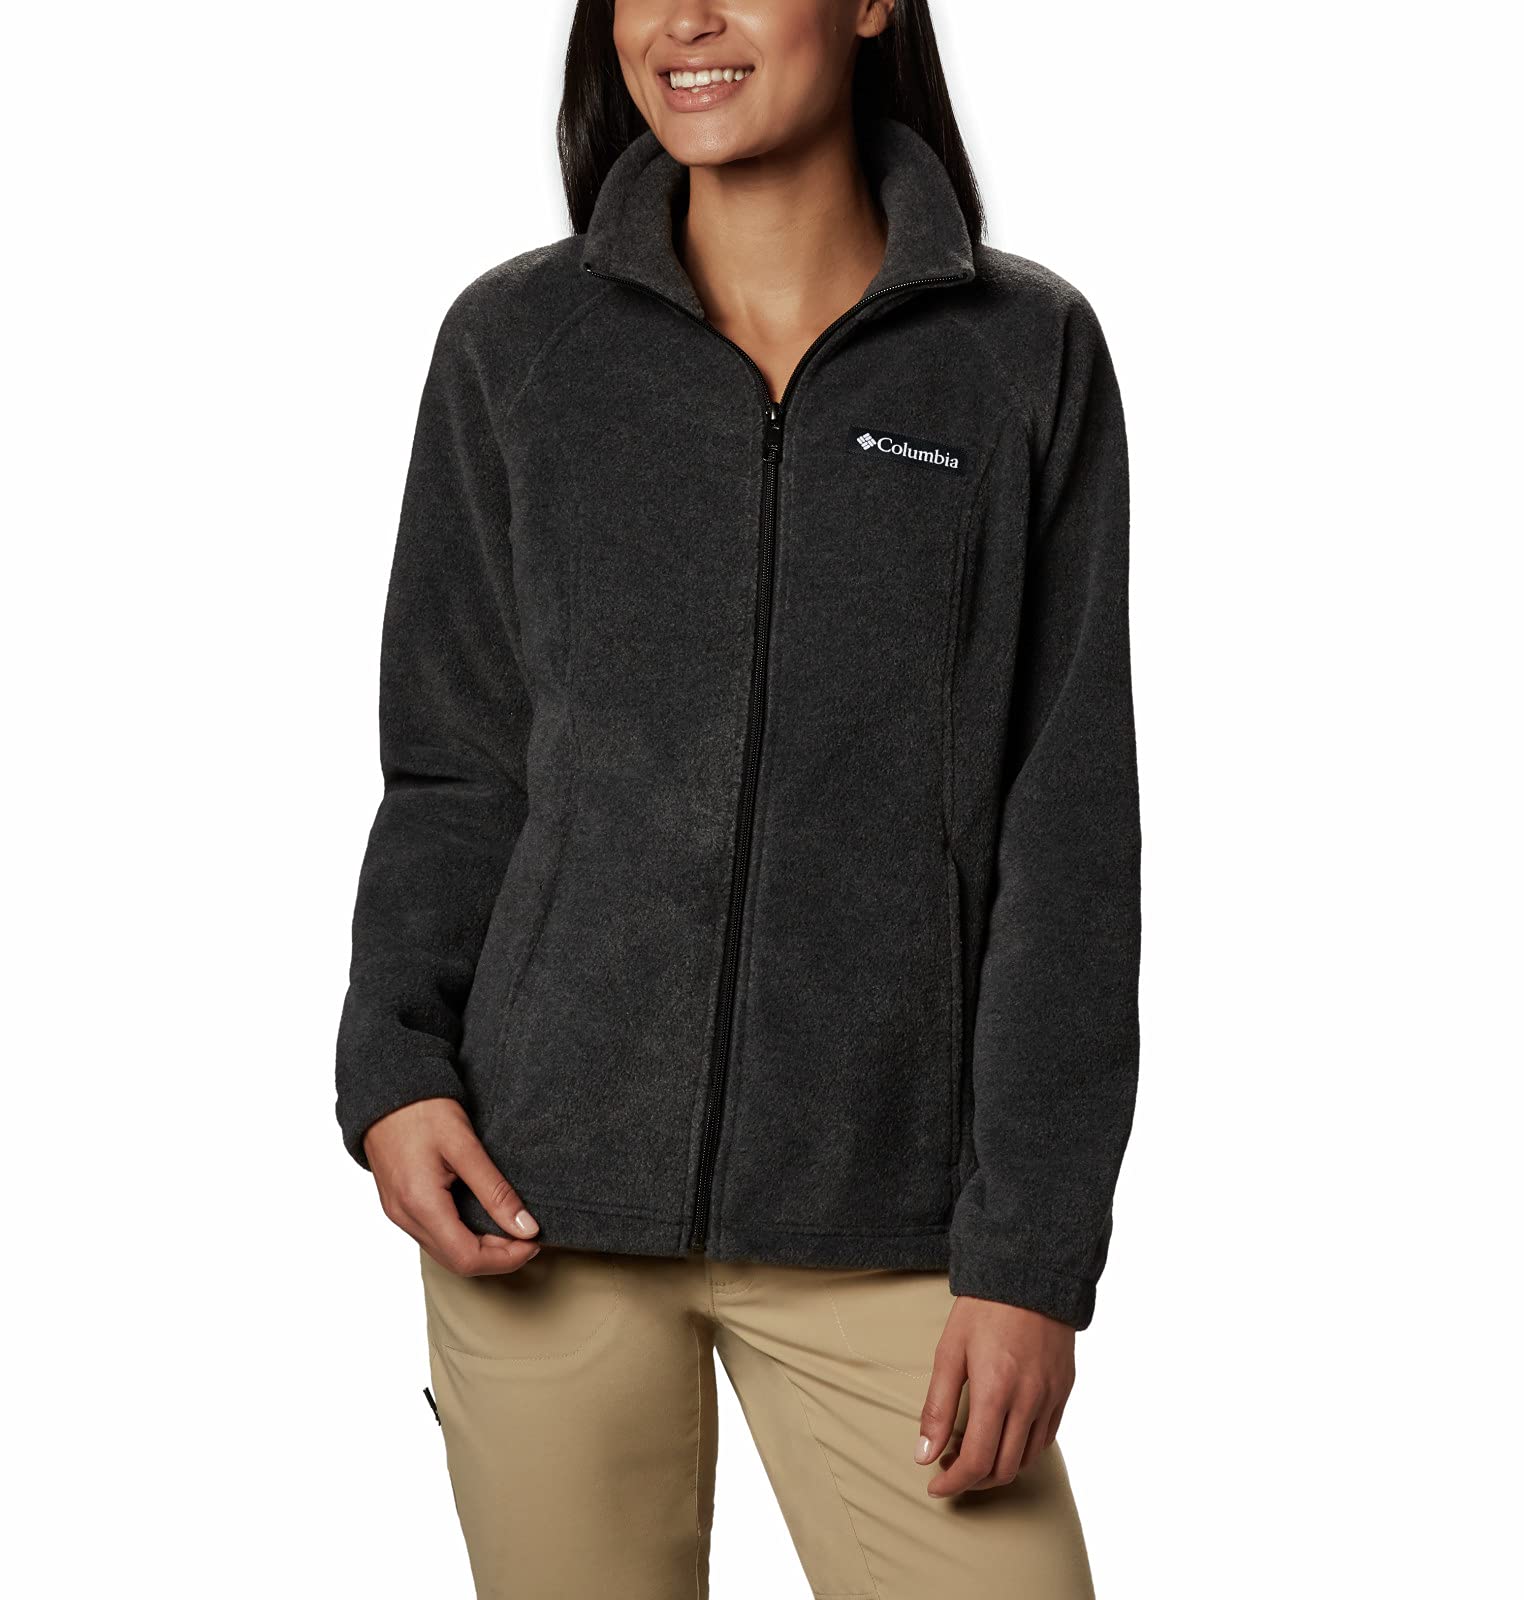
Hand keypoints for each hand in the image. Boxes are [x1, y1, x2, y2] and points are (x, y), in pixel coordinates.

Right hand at [363, 1097, 541, 1276]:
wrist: (385, 1090)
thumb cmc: (423, 1110)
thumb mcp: (465, 1146)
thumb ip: (495, 1190)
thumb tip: (526, 1227)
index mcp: (420, 1204)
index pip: (467, 1258)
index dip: (506, 1258)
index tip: (533, 1241)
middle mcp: (404, 1217)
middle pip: (456, 1261)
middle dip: (496, 1256)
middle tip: (527, 1235)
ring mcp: (398, 1214)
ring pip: (444, 1252)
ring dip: (480, 1248)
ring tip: (510, 1227)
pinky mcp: (398, 1205)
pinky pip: (433, 1236)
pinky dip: (461, 1235)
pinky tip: (482, 1217)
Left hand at [915, 1296, 1074, 1495]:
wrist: (1029, 1274)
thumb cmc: (983, 1310)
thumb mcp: (949, 1352)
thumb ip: (937, 1408)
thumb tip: (925, 1455)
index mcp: (995, 1391)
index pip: (977, 1461)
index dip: (954, 1483)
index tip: (936, 1486)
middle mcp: (1029, 1401)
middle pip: (1003, 1468)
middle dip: (974, 1481)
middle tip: (951, 1470)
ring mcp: (1051, 1397)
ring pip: (1027, 1458)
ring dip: (998, 1467)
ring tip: (974, 1452)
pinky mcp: (1064, 1390)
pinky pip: (1046, 1437)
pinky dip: (1022, 1448)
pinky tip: (1002, 1435)